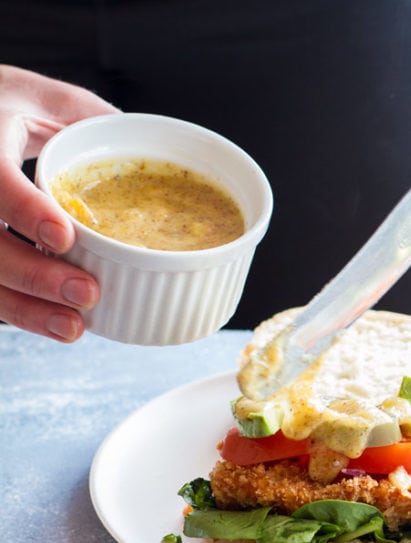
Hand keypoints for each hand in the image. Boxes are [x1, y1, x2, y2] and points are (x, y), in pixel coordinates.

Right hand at [0, 65, 117, 340]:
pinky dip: (21, 310)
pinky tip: (53, 323)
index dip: (26, 210)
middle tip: (87, 293)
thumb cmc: (0, 107)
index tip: (64, 236)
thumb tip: (147, 141)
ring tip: (73, 328)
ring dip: (27, 308)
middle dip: (35, 276)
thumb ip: (86, 118)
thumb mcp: (40, 98)